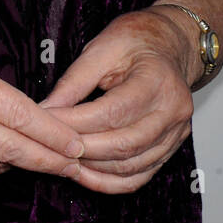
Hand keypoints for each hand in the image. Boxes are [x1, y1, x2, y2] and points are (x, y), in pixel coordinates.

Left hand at [36, 8, 195, 193]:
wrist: (171, 45)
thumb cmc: (136, 40)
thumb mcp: (102, 48)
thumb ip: (75, 80)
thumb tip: (47, 109)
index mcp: (157, 80)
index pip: (112, 111)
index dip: (76, 122)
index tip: (46, 122)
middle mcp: (173, 110)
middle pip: (124, 144)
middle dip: (82, 149)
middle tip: (51, 146)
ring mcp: (176, 132)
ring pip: (132, 166)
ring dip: (94, 169)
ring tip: (63, 161)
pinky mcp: (171, 147)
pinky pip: (141, 176)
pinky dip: (111, 182)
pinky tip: (86, 175)